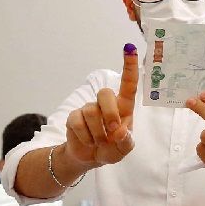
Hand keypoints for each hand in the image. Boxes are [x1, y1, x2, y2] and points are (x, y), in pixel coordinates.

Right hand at [64, 44, 138, 169]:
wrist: (89, 157)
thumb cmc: (111, 149)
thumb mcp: (123, 150)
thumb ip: (126, 142)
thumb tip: (120, 131)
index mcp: (123, 107)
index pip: (128, 84)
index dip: (129, 66)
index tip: (130, 48)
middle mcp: (106, 104)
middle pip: (105, 93)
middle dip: (109, 114)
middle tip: (112, 131)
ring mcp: (88, 109)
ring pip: (91, 111)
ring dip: (97, 133)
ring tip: (99, 142)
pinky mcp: (74, 117)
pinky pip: (78, 122)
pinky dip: (85, 137)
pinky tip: (88, 141)